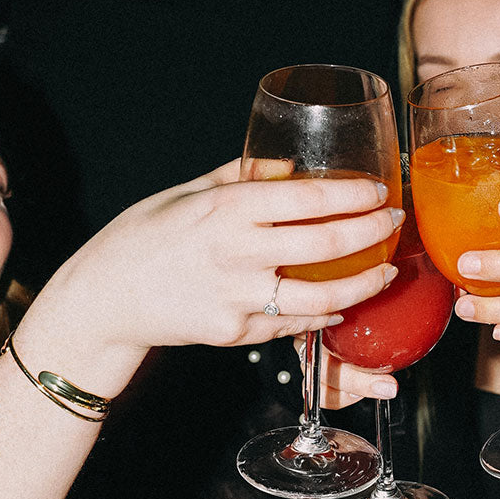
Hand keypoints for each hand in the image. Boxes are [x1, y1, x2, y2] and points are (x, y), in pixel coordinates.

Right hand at [19, 160, 402, 395]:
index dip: (355, 195)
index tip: (378, 189)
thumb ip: (241, 177)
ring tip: (386, 271)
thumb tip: (289, 165)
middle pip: (327, 243)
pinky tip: (343, 304)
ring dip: (364, 283)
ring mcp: (239, 297)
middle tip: (394, 221)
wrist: (105, 298)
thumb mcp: (188, 193)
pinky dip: (323, 314)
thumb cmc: (144, 237)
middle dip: (372, 231)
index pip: (310, 198)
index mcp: (227, 208)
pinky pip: (291, 323)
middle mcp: (237, 252)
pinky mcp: (235, 333)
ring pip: (323, 296)